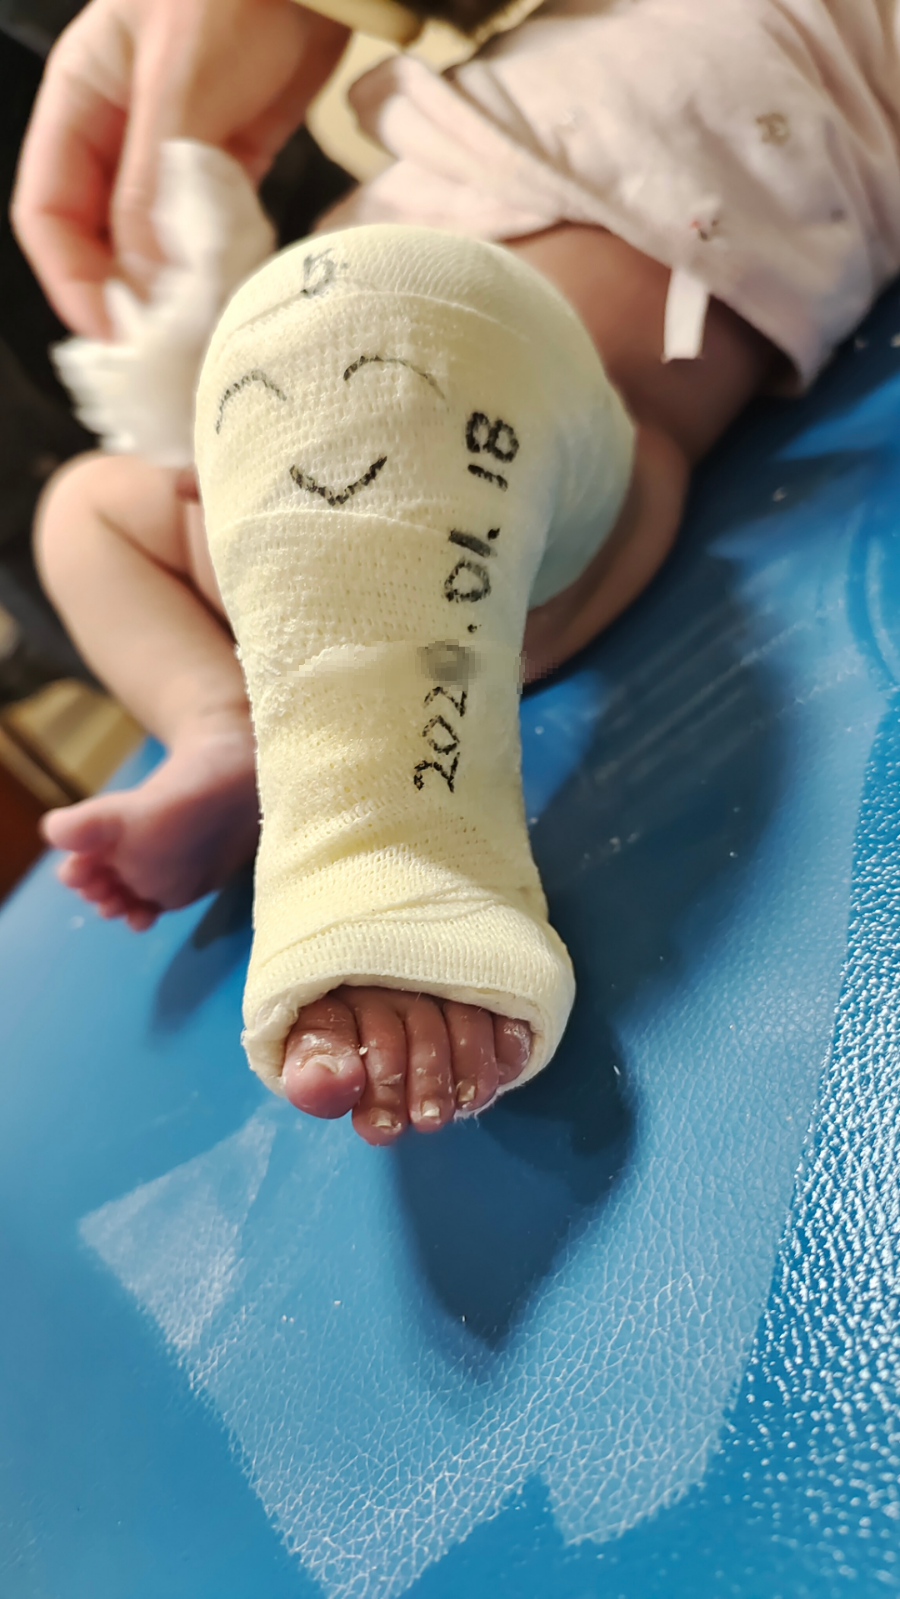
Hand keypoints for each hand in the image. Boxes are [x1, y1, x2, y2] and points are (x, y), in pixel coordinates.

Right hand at [11, 0, 348, 336]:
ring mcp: (176, 150)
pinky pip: (212, 230)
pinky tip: (239, 292)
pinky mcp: (234, 159)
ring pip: (158, 242)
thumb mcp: (179, 83)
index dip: (71, 278)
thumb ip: (152, 184)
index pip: (48, 211)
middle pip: (101, 238)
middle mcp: (120, 133)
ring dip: (177, 290)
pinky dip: (222, 264)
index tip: (113, 334)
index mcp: (80, 101)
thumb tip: (142, 283)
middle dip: (126, 296)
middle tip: (165, 351)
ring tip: (203, 335)